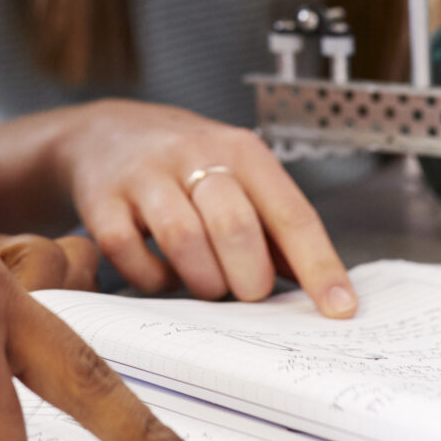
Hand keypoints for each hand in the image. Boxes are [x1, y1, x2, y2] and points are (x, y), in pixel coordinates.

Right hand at [49, 101, 355, 316]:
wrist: (101, 132)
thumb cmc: (181, 161)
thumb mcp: (235, 173)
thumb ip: (272, 223)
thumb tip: (319, 284)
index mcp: (240, 150)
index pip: (291, 213)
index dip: (319, 266)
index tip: (339, 308)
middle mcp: (193, 154)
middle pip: (236, 227)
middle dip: (250, 278)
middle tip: (248, 292)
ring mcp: (144, 176)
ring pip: (184, 241)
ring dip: (203, 281)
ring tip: (207, 284)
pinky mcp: (102, 201)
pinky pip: (131, 254)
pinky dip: (153, 279)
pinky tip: (164, 272)